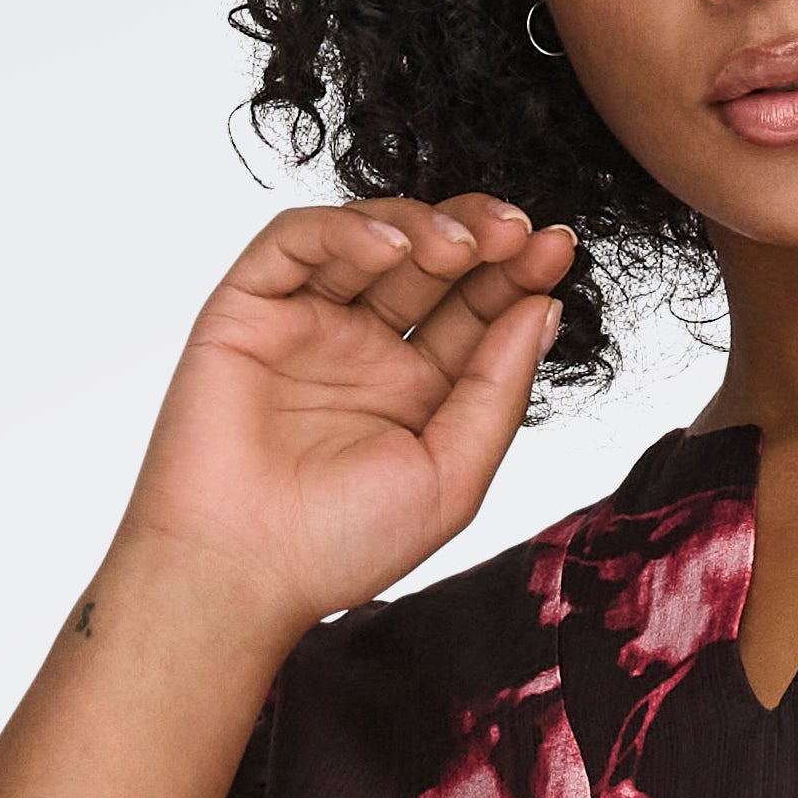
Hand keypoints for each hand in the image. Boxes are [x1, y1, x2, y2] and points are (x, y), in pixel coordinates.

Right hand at [116, 195, 580, 635]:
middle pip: (433, 265)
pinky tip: (391, 248)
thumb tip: (543, 309)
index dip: (517, 276)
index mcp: (418, 391)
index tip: (557, 251)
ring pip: (371, 239)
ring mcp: (308, 322)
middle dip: (482, 238)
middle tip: (518, 231)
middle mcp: (365, 349)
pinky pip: (297, 242)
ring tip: (461, 246)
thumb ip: (497, 393)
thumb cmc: (339, 544)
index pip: (477, 312)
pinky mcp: (250, 305)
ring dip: (423, 227)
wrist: (240, 570)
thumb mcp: (451, 476)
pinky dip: (345, 230)